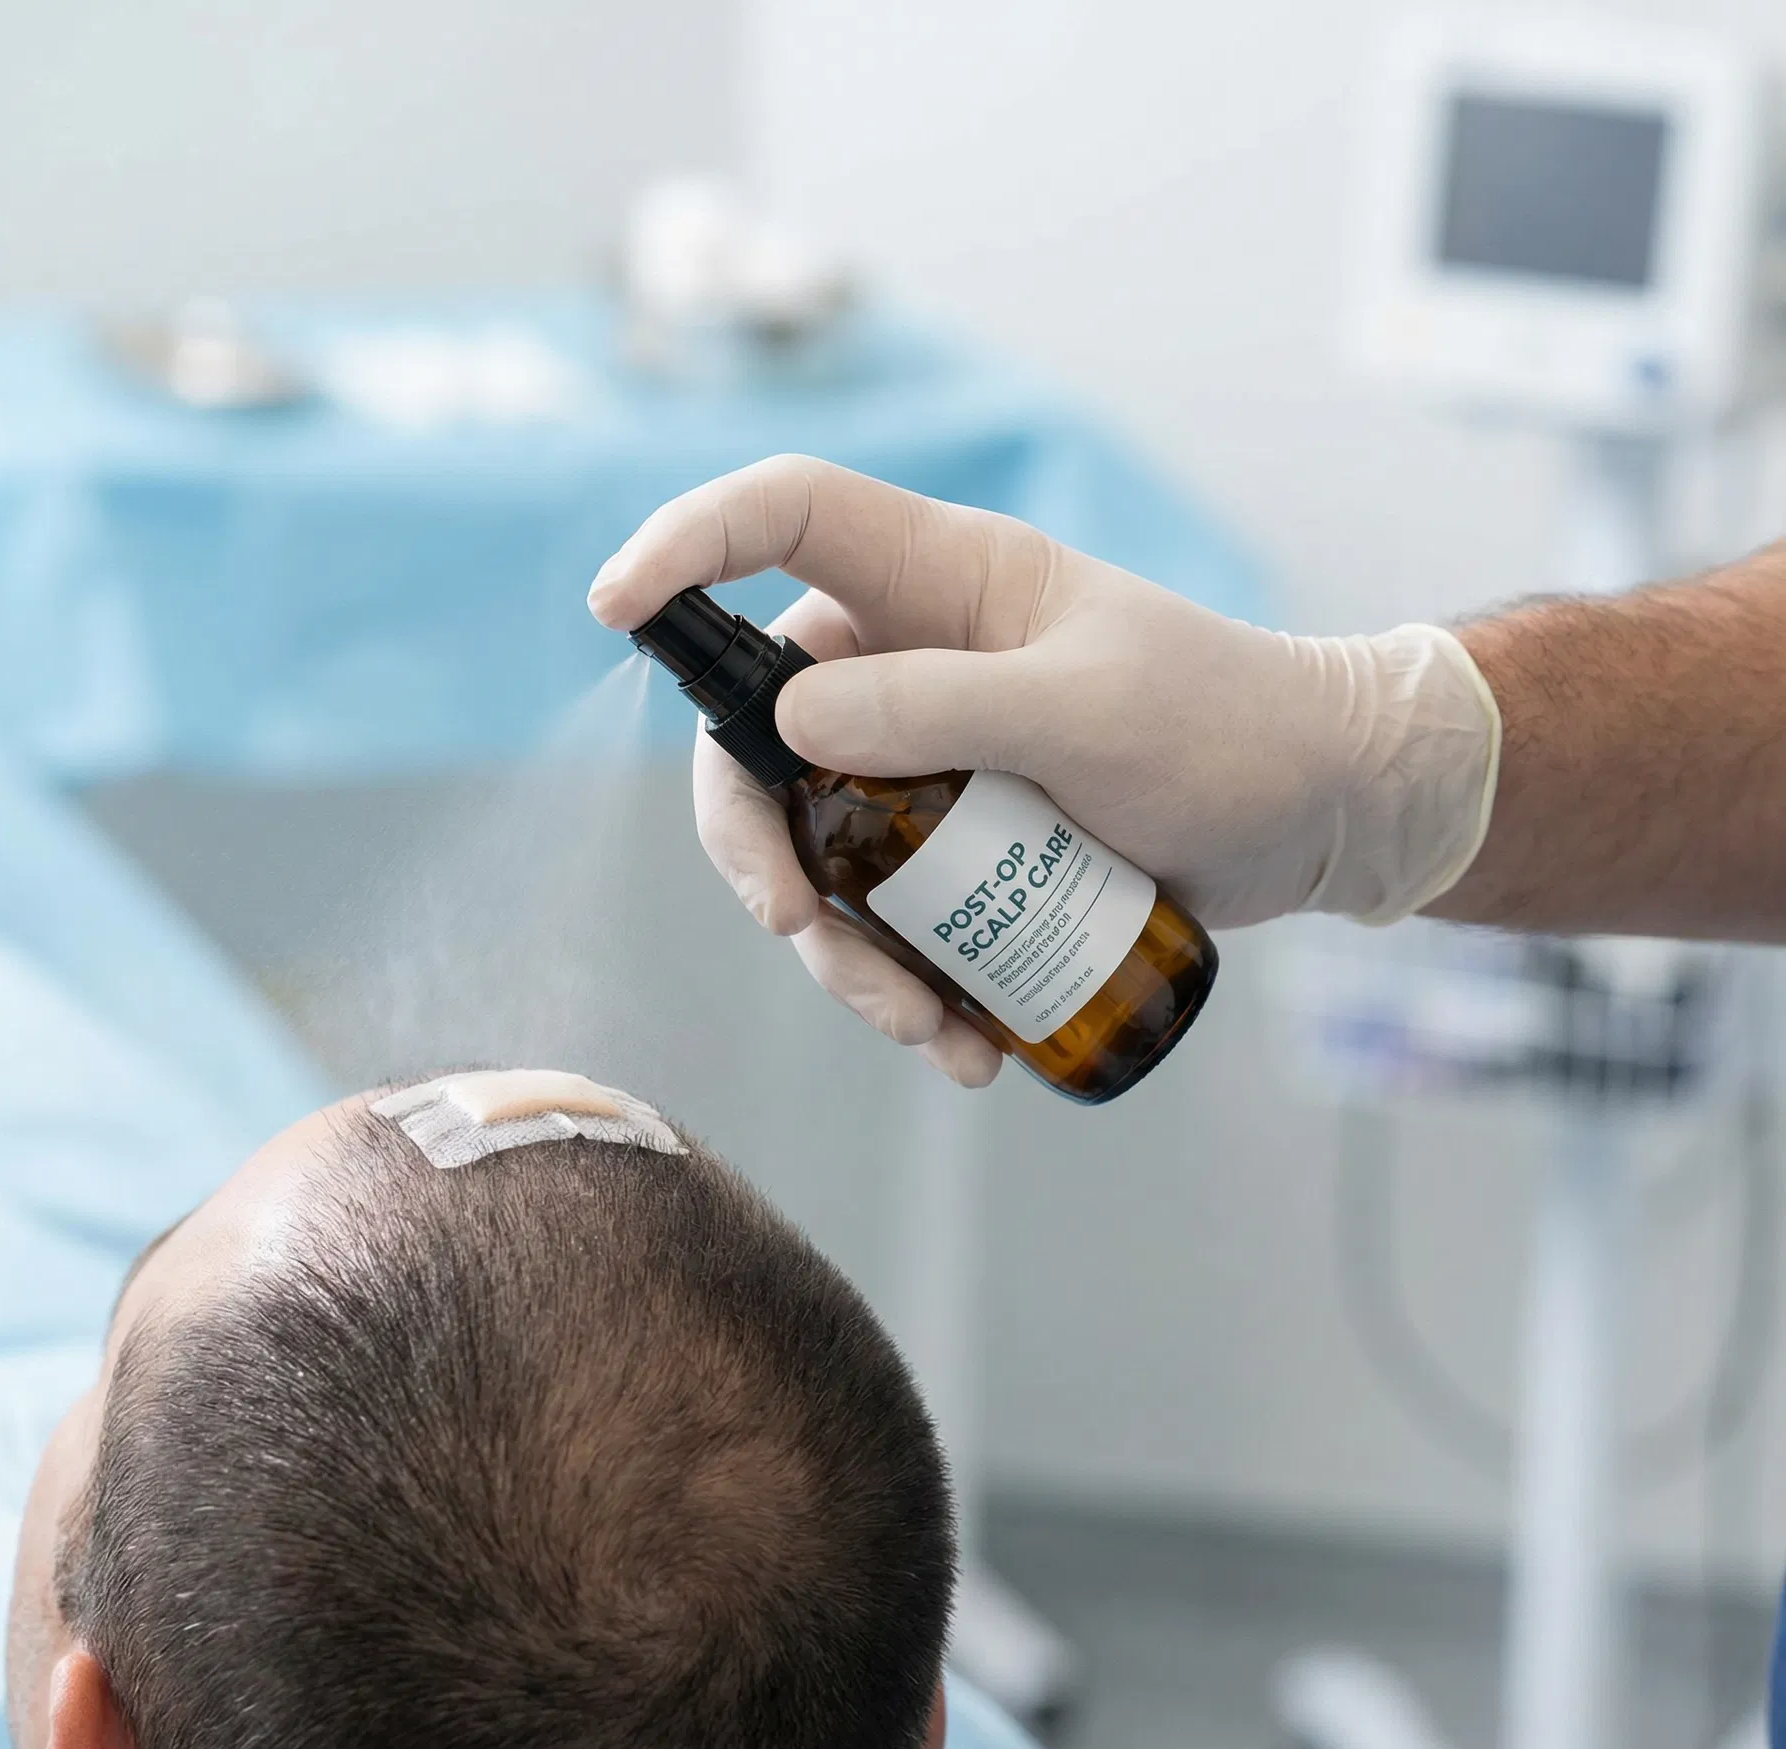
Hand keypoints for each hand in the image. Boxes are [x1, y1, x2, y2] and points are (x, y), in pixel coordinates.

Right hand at [590, 456, 1499, 1087]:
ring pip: (815, 847)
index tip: (614, 610)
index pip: (781, 517)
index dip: (687, 545)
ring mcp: (927, 756)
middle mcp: (910, 659)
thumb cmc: (1228, 727)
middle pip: (758, 735)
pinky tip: (965, 1045)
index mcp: (939, 579)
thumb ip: (943, 708)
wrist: (1320, 813)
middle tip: (804, 932)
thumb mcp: (1089, 713)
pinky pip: (882, 911)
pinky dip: (902, 983)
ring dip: (844, 953)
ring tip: (928, 1030)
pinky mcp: (954, 842)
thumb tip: (793, 728)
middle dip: (762, 848)